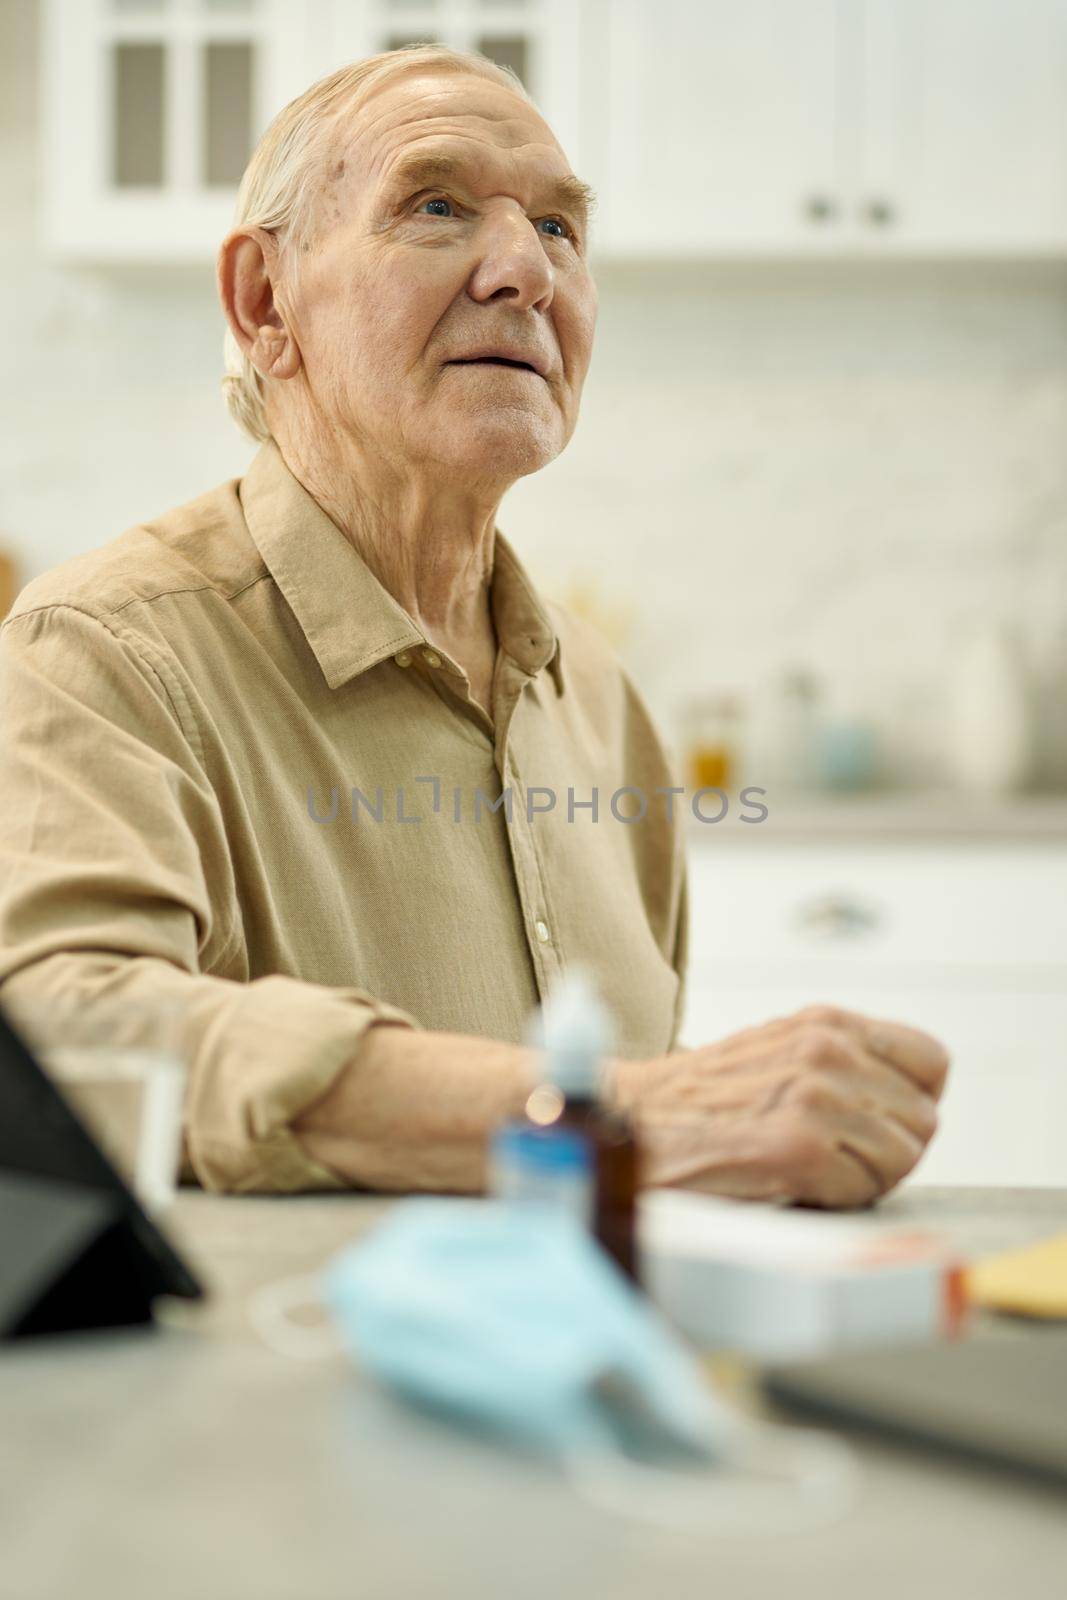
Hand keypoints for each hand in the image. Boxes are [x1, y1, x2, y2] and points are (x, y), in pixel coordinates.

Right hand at [611, 1004, 949, 1208]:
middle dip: (887, 1149)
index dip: (910, 1103)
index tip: (874, 1123)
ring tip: (807, 1171)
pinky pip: (865, 1188)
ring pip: (902, 1157)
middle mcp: (826, 1049)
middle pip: (922, 1120)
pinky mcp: (798, 1147)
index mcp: (825, 1022)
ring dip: (863, 1178)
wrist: (626, 1124)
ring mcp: (814, 1096)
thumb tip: (913, 1103)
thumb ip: (843, 1062)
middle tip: (831, 1158)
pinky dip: (835, 1198)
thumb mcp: (776, 1053)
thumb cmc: (698, 1104)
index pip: (931, 1062)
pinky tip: (790, 1184)